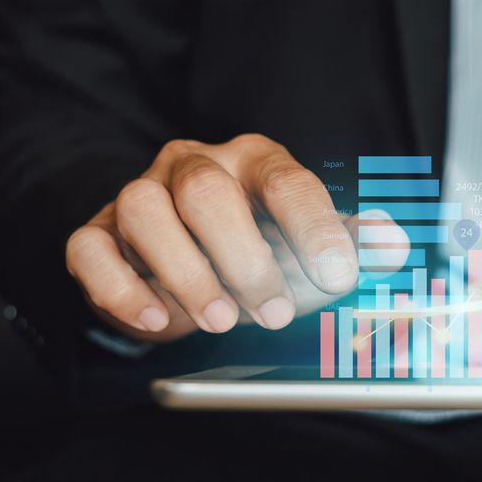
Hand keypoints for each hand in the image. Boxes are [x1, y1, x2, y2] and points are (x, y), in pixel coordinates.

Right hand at [65, 134, 407, 341]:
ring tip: (218, 319)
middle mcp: (195, 166)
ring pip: (145, 212)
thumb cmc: (256, 244)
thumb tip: (392, 243)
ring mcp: (140, 194)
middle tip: (275, 313)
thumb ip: (354, 243)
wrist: (178, 254)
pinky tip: (155, 319)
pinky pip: (90, 250)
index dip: (314, 229)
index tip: (338, 276)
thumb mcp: (309, 241)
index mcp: (256, 161)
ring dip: (186, 273)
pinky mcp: (96, 233)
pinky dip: (119, 289)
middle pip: (208, 193)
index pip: (288, 181)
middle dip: (245, 258)